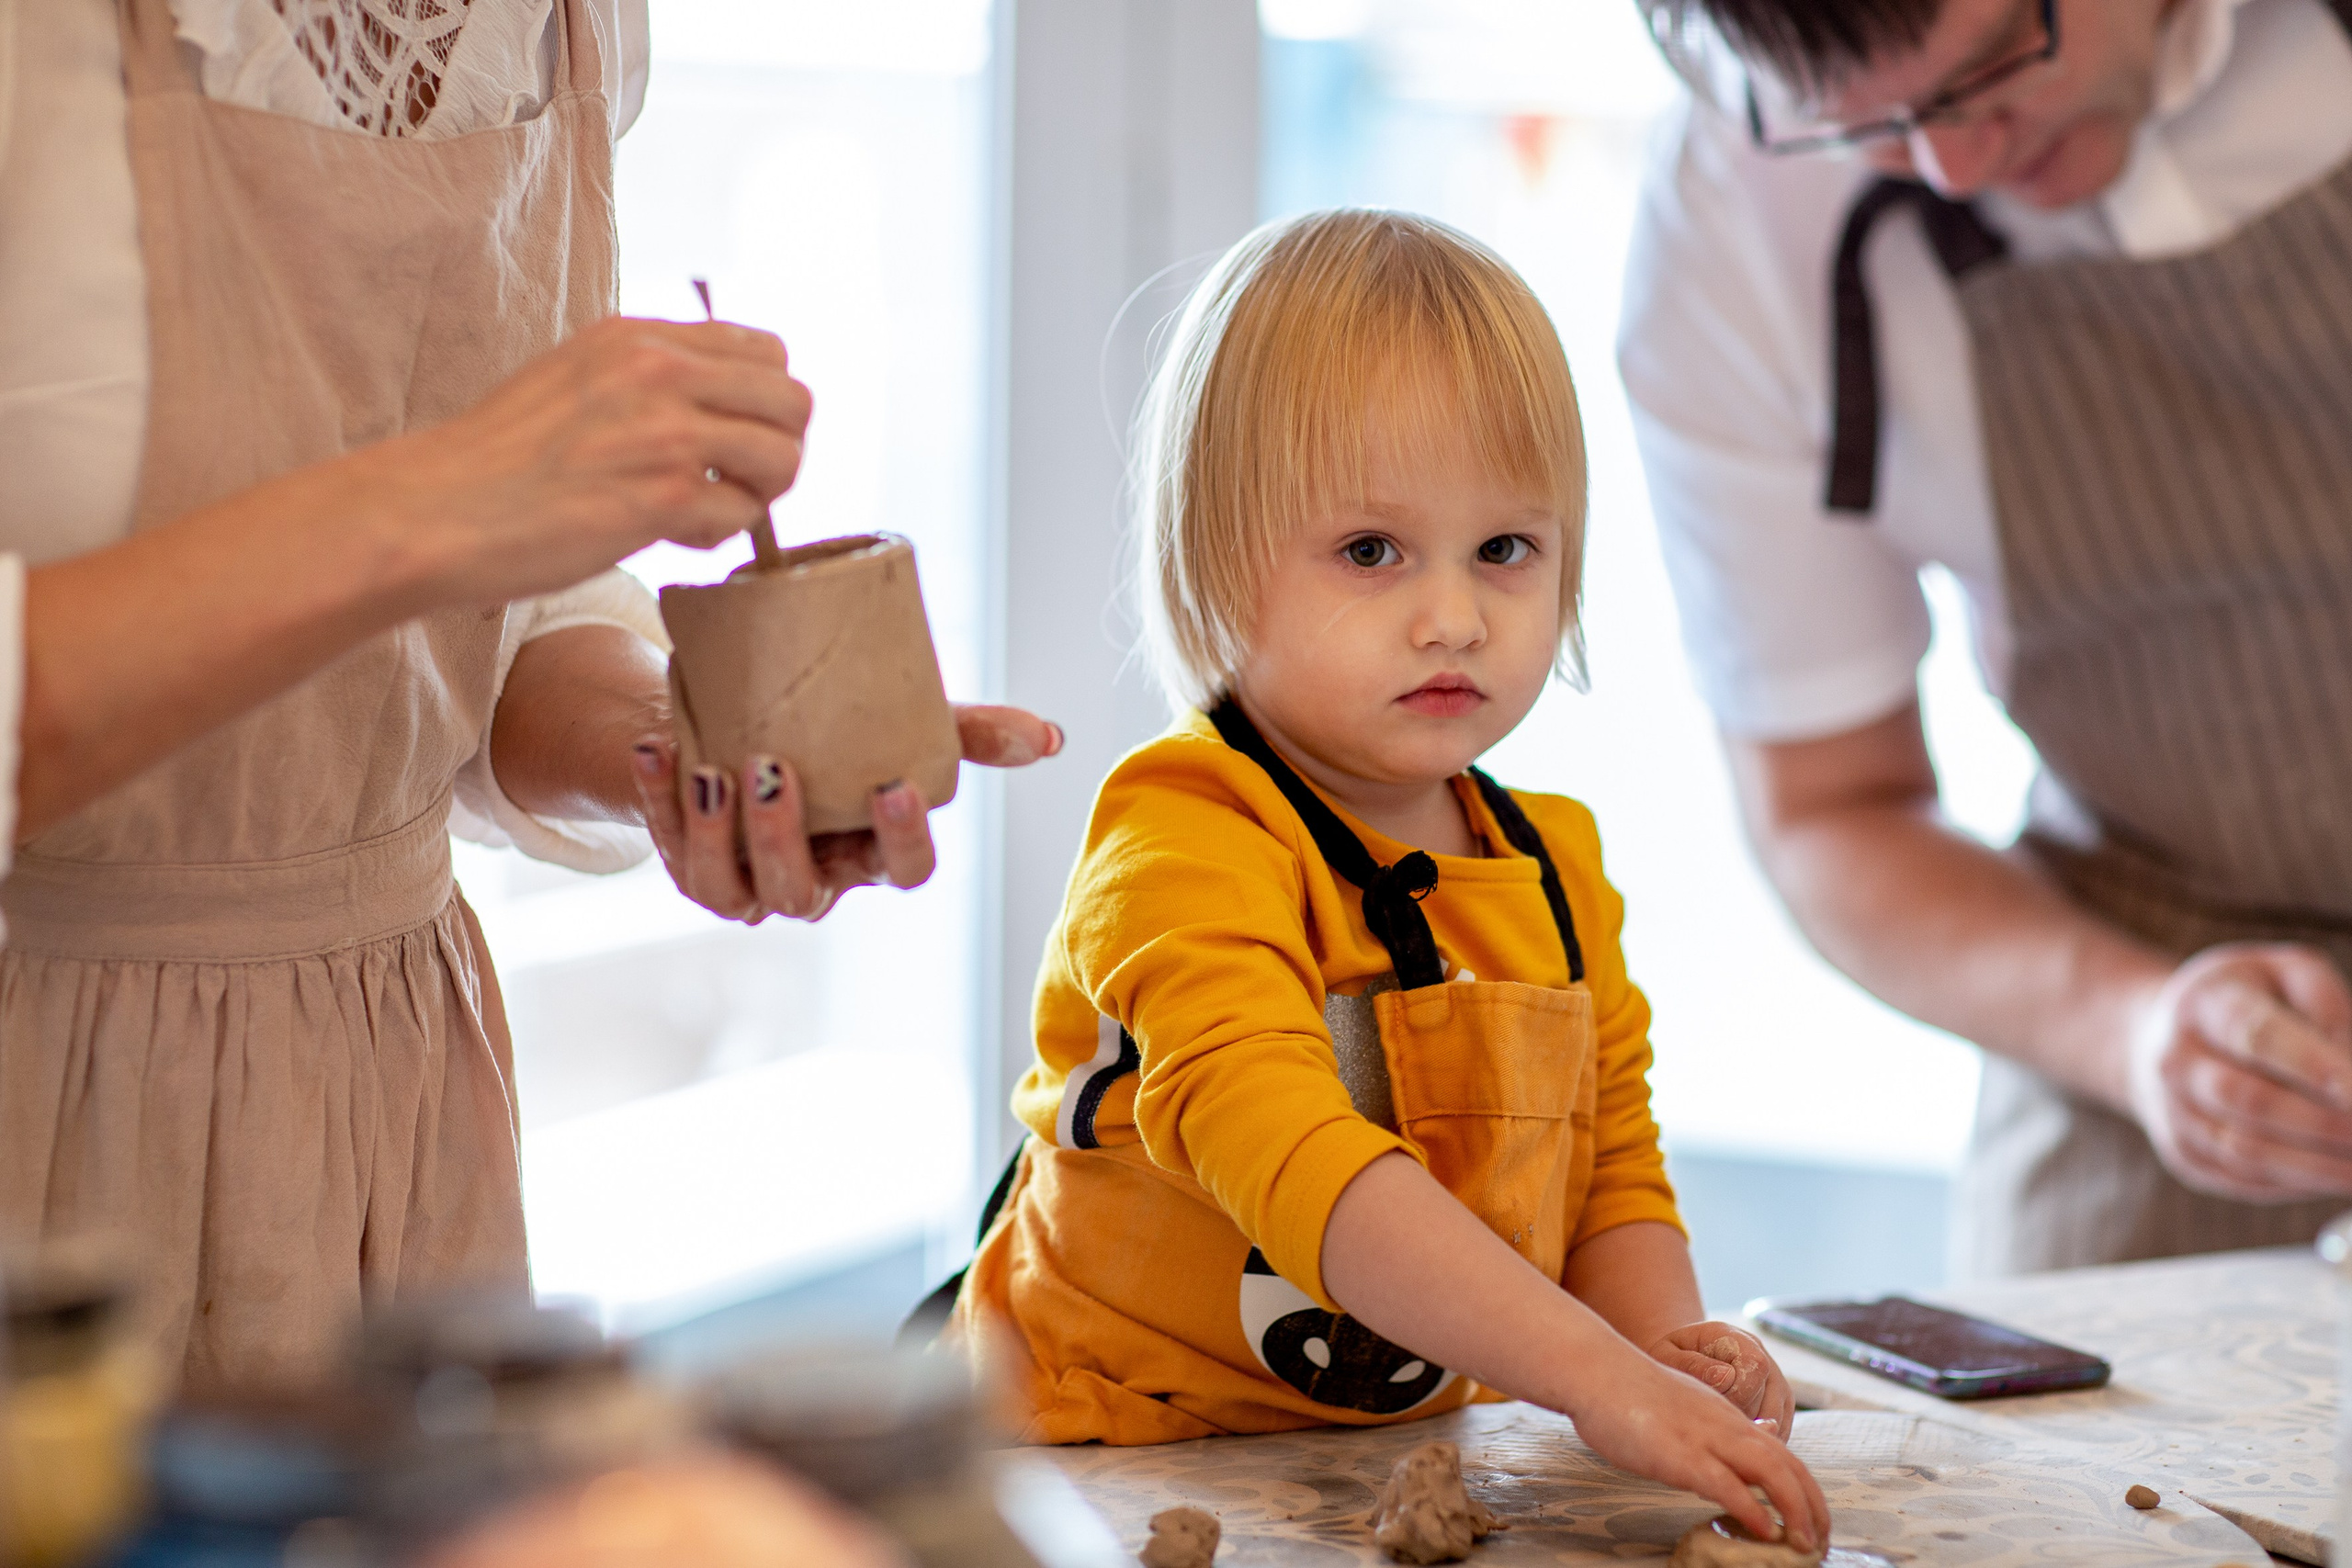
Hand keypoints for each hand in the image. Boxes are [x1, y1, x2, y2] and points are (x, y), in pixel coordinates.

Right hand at [356, 315, 812, 608]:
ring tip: (706, 512)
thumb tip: (722, 409)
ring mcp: (665, 430)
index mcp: (638, 338)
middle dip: (779, 449)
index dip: (764, 403)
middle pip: (794, 400)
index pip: (765, 350)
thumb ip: (647, 380)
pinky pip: (743, 515)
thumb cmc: (499, 462)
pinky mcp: (664, 494)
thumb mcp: (575, 380)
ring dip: (758, 495)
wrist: (434, 511)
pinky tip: (668, 536)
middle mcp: (659, 370)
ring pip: (784, 457)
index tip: (733, 437)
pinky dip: (717, 536)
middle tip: (737, 483)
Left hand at [635, 704, 1062, 922]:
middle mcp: (813, 882)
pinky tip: (659, 749)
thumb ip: (968, 734)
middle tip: (773, 768)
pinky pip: (670, 852)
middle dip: (781, 836)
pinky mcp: (692, 870)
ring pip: (731, 888)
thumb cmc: (831, 735)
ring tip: (710, 768)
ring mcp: (747, 885)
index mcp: (871, 854)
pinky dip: (660, 801)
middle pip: (801, 889)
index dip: (900, 839)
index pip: (903, 871)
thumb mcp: (899, 728)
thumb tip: (1047, 736)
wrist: (736, 729)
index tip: (893, 787)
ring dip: (715, 831)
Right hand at [1567, 1343, 1829, 1552]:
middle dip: (1814, 1507)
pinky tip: (1765, 1530)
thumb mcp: (1689, 1402)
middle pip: (1789, 1466)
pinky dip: (1753, 1510)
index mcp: (1727, 1417)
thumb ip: (1725, 1422)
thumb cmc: (1629, 1390)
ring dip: (1796, 1512)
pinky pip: (1728, 1485)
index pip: (1783, 1454)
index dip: (1806, 1490)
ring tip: (1805, 1544)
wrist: (1595, 1370)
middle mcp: (1726, 1425)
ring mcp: (1705, 1439)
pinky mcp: (1681, 1455)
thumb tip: (1763, 1431)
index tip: (1813, 1520)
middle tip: (1820, 1542)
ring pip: (1771, 1473)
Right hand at [2127, 943, 2351, 1201]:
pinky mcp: (2184, 1154)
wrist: (2163, 1038)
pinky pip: (2245, 1179)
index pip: (2256, 1034)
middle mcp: (2176, 1059)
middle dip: (2327, 1123)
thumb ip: (2326, 1003)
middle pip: (2251, 1099)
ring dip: (2318, 1165)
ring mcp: (2173, 1111)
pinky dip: (2299, 1183)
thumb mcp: (2286, 973)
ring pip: (2247, 1150)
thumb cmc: (2249, 1000)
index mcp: (2205, 1004)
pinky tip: (2339, 1175)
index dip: (2310, 1063)